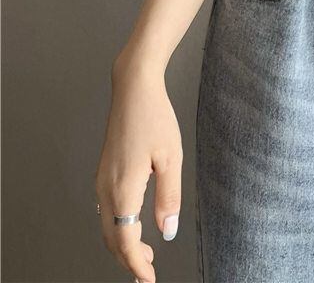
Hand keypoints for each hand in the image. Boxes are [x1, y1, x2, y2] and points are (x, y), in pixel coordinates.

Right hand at [95, 52, 182, 282]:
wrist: (133, 89)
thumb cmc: (155, 118)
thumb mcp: (171, 158)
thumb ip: (169, 197)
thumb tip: (167, 232)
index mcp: (123, 188)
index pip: (125, 241)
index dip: (137, 264)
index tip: (150, 279)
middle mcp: (106, 188)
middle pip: (112, 239)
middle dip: (129, 259)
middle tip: (149, 271)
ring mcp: (102, 180)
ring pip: (107, 225)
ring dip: (123, 244)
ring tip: (146, 252)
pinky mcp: (104, 172)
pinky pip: (107, 210)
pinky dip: (118, 227)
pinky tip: (134, 225)